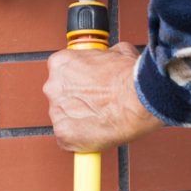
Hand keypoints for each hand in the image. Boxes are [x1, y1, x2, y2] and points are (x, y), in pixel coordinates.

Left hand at [44, 43, 163, 151]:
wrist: (138, 100)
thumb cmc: (129, 76)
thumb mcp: (119, 52)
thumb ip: (105, 55)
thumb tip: (110, 57)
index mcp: (61, 64)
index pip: (62, 71)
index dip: (78, 78)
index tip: (90, 84)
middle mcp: (52, 87)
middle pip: (60, 95)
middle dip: (76, 99)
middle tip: (97, 102)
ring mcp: (56, 113)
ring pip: (65, 118)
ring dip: (79, 119)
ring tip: (102, 117)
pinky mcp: (63, 135)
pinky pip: (69, 138)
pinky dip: (82, 138)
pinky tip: (100, 132)